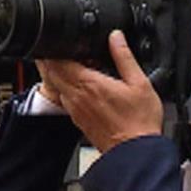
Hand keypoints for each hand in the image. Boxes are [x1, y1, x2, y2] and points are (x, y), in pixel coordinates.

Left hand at [34, 31, 167, 152]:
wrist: (136, 153)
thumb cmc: (139, 122)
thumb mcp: (140, 83)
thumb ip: (124, 56)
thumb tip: (116, 37)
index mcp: (89, 84)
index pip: (58, 61)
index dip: (55, 48)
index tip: (59, 40)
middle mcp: (76, 97)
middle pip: (51, 72)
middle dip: (52, 58)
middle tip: (61, 48)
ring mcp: (74, 110)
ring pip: (55, 85)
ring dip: (58, 73)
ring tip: (72, 64)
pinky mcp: (77, 120)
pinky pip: (63, 98)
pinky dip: (65, 88)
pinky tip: (81, 85)